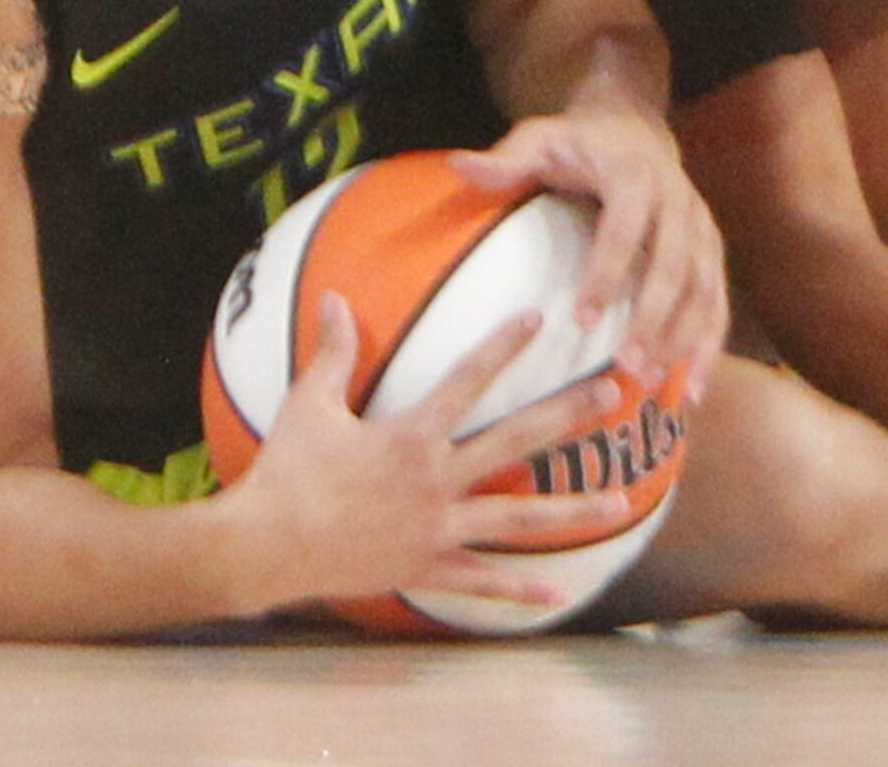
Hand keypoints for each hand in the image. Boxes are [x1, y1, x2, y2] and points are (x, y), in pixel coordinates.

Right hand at [233, 295, 633, 612]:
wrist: (264, 548)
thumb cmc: (285, 473)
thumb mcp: (307, 406)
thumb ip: (332, 352)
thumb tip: (332, 296)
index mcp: (411, 436)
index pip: (469, 380)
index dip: (504, 345)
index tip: (540, 318)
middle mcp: (436, 480)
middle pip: (517, 441)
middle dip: (569, 414)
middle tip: (616, 393)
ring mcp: (436, 528)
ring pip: (520, 520)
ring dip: (574, 509)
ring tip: (623, 500)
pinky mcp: (427, 568)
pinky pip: (482, 582)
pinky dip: (521, 588)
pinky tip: (561, 591)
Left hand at [454, 99, 727, 402]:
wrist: (636, 125)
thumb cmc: (578, 142)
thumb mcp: (540, 138)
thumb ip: (506, 159)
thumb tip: (459, 165)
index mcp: (634, 174)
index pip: (625, 226)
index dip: (607, 272)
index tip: (581, 319)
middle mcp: (678, 200)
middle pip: (674, 264)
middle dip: (653, 317)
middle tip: (625, 366)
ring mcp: (701, 226)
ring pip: (703, 286)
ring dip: (683, 337)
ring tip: (652, 382)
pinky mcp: (711, 250)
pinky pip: (718, 299)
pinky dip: (710, 343)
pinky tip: (693, 389)